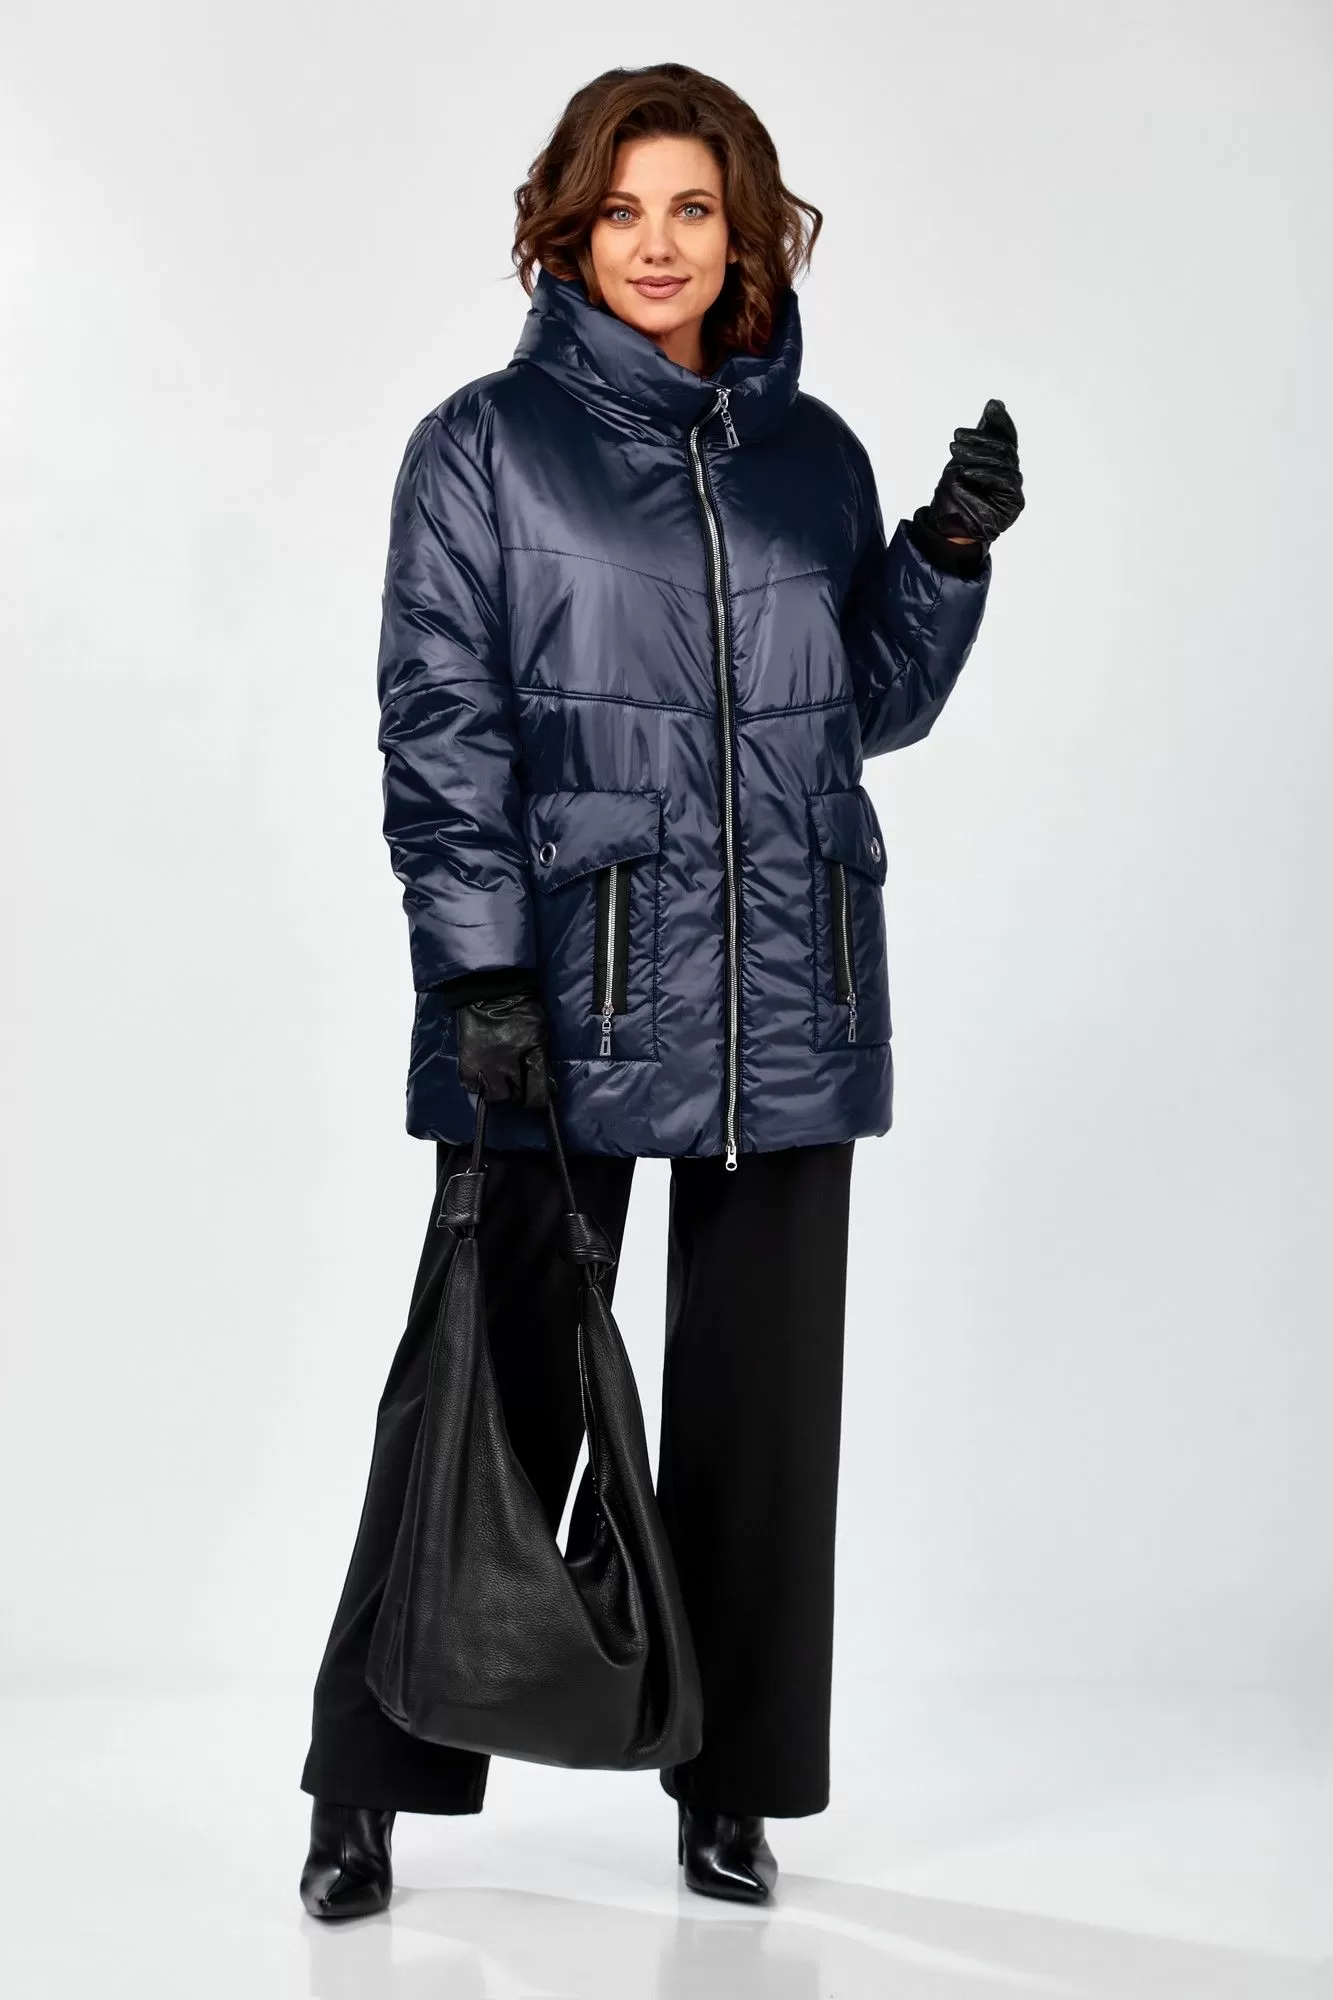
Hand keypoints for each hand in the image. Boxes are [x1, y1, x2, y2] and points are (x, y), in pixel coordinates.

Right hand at [456, 993, 553, 1107]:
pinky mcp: (466, 1062)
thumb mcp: (540, 1033)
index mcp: (529, 1058)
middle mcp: (506, 1067)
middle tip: (517, 1082)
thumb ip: (543, 1062)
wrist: (491, 990)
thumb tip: (550, 1087)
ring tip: (499, 1079)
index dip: (539, 1099)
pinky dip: (477, 1084)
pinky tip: (483, 1075)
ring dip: (497, 1091)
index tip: (538, 1095)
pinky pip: (470, 1086)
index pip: (536, 1096)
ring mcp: (484, 1066)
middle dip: (517, 1093)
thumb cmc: (522, 1008)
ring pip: (492, 1096)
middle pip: (512, 1098)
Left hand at [924, 399, 1023, 545]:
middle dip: (981, 439)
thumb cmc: (953, 493)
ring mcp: (1013, 489)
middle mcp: (1009, 473)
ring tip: (957, 453)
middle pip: (1005, 448)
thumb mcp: (963, 458)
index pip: (1006, 437)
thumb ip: (981, 436)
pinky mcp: (1014, 503)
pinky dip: (987, 474)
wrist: (945, 525)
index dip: (1001, 421)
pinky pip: (1006, 481)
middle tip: (957, 438)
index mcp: (999, 461)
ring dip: (979, 455)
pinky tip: (969, 473)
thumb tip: (995, 404)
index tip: (992, 406)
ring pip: (1005, 462)